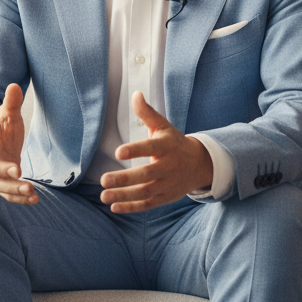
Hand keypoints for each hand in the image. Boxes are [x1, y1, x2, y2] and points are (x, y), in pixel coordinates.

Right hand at [0, 83, 36, 205]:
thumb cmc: (1, 131)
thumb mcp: (6, 116)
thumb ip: (11, 103)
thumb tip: (14, 85)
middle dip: (3, 169)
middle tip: (17, 170)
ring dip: (14, 188)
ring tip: (30, 189)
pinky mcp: (1, 186)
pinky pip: (8, 196)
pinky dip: (20, 199)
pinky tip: (34, 198)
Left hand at [99, 91, 212, 212]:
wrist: (198, 164)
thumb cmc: (174, 142)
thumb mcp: (163, 125)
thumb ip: (147, 113)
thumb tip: (135, 93)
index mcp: (165, 146)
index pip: (150, 148)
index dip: (135, 150)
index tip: (118, 152)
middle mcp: (167, 167)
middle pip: (146, 175)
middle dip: (124, 179)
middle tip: (103, 179)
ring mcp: (166, 184)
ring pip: (144, 192)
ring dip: (123, 196)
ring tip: (103, 195)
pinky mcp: (165, 197)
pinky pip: (147, 204)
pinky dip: (131, 207)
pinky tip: (114, 206)